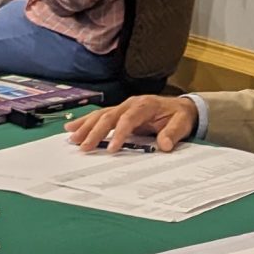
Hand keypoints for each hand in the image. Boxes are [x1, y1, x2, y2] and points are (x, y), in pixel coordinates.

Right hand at [67, 95, 195, 153]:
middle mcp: (131, 104)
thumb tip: (165, 145)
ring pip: (101, 115)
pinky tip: (71, 127)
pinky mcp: (119, 112)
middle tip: (84, 146)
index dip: (120, 133)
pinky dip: (85, 121)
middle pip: (109, 116)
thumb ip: (173, 133)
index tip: (111, 149)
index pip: (129, 119)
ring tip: (72, 138)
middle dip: (95, 131)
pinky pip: (100, 116)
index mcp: (145, 105)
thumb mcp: (182, 124)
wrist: (181, 107)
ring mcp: (123, 106)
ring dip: (86, 126)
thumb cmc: (179, 116)